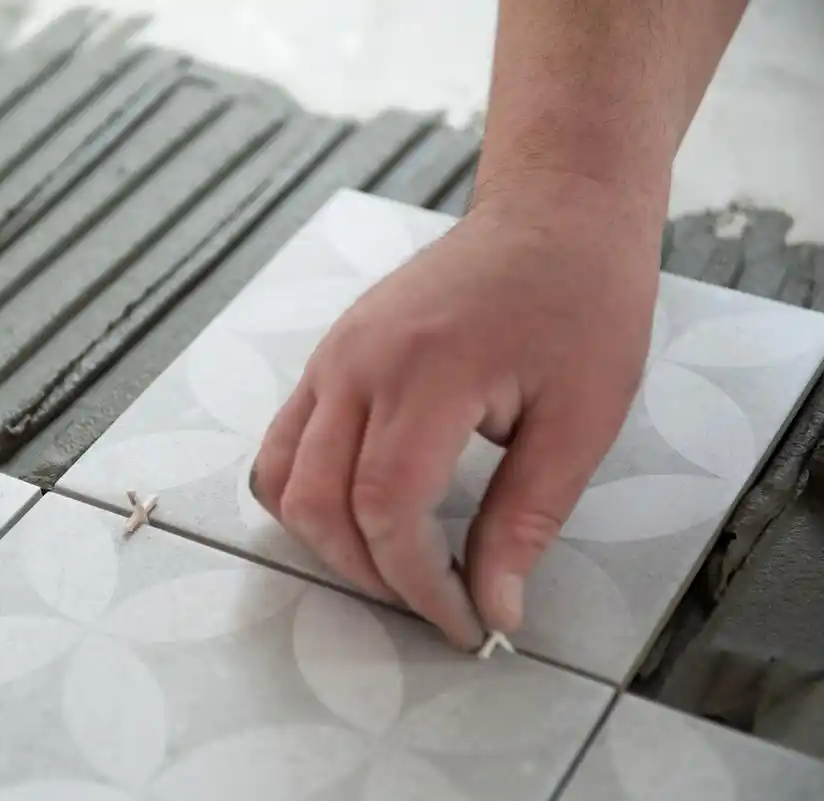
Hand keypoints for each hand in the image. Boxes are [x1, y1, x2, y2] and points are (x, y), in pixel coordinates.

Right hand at [249, 178, 662, 648]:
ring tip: (390, 560)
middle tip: (432, 599)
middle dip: (369, 574)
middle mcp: (358, 363)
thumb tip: (495, 607)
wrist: (551, 214)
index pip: (385, 509)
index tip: (464, 620)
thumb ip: (525, 520)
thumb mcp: (580, 421)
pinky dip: (306, 492)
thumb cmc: (582, 303)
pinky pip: (283, 441)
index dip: (417, 583)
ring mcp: (332, 355)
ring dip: (324, 539)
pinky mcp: (329, 354)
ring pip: (281, 478)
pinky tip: (360, 508)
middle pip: (318, 504)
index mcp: (426, 373)